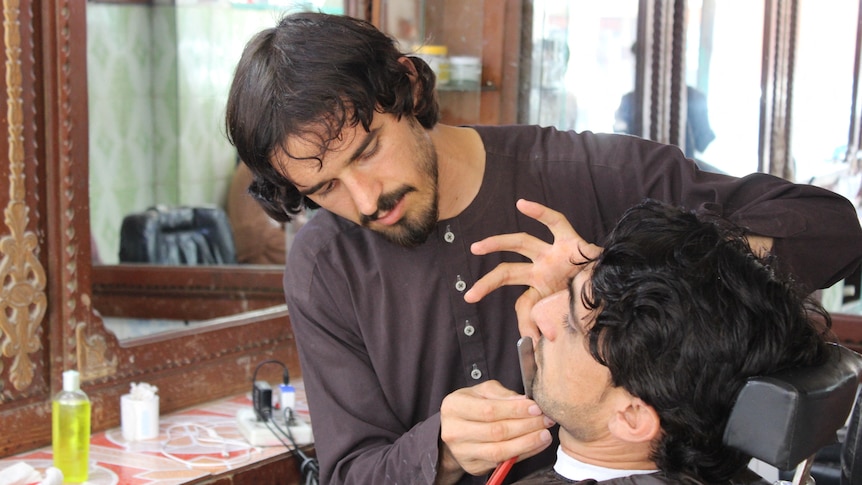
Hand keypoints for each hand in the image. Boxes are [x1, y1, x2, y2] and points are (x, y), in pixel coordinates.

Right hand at [437, 380, 553, 479]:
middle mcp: (454, 431)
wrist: (454, 429)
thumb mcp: (481, 391)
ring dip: (527, 443)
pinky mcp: (472, 467)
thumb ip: (502, 394)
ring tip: (545, 434)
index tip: (536, 408)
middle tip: (546, 420)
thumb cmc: (471, 405)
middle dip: (526, 426)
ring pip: (500, 451)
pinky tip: (536, 445)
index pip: (489, 410)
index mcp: (454, 407)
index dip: (515, 410)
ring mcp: (462, 452)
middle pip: (496, 432)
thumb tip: (524, 401)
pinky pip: (502, 462)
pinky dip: (523, 454)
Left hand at [464, 199, 601, 340]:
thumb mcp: (570, 316)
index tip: (528, 340)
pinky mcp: (570, 240)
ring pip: (520, 243)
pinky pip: (554, 222)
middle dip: (488, 282)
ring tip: (476, 247)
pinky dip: (539, 213)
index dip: (524, 323)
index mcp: (544, 289)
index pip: (524, 303)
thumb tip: (533, 346)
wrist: (619, 286)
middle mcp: (544, 270)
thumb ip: (549, 324)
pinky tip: (522, 204)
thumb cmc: (595, 298)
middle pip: (509, 272)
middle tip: (470, 295)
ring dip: (496, 244)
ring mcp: (554, 254)